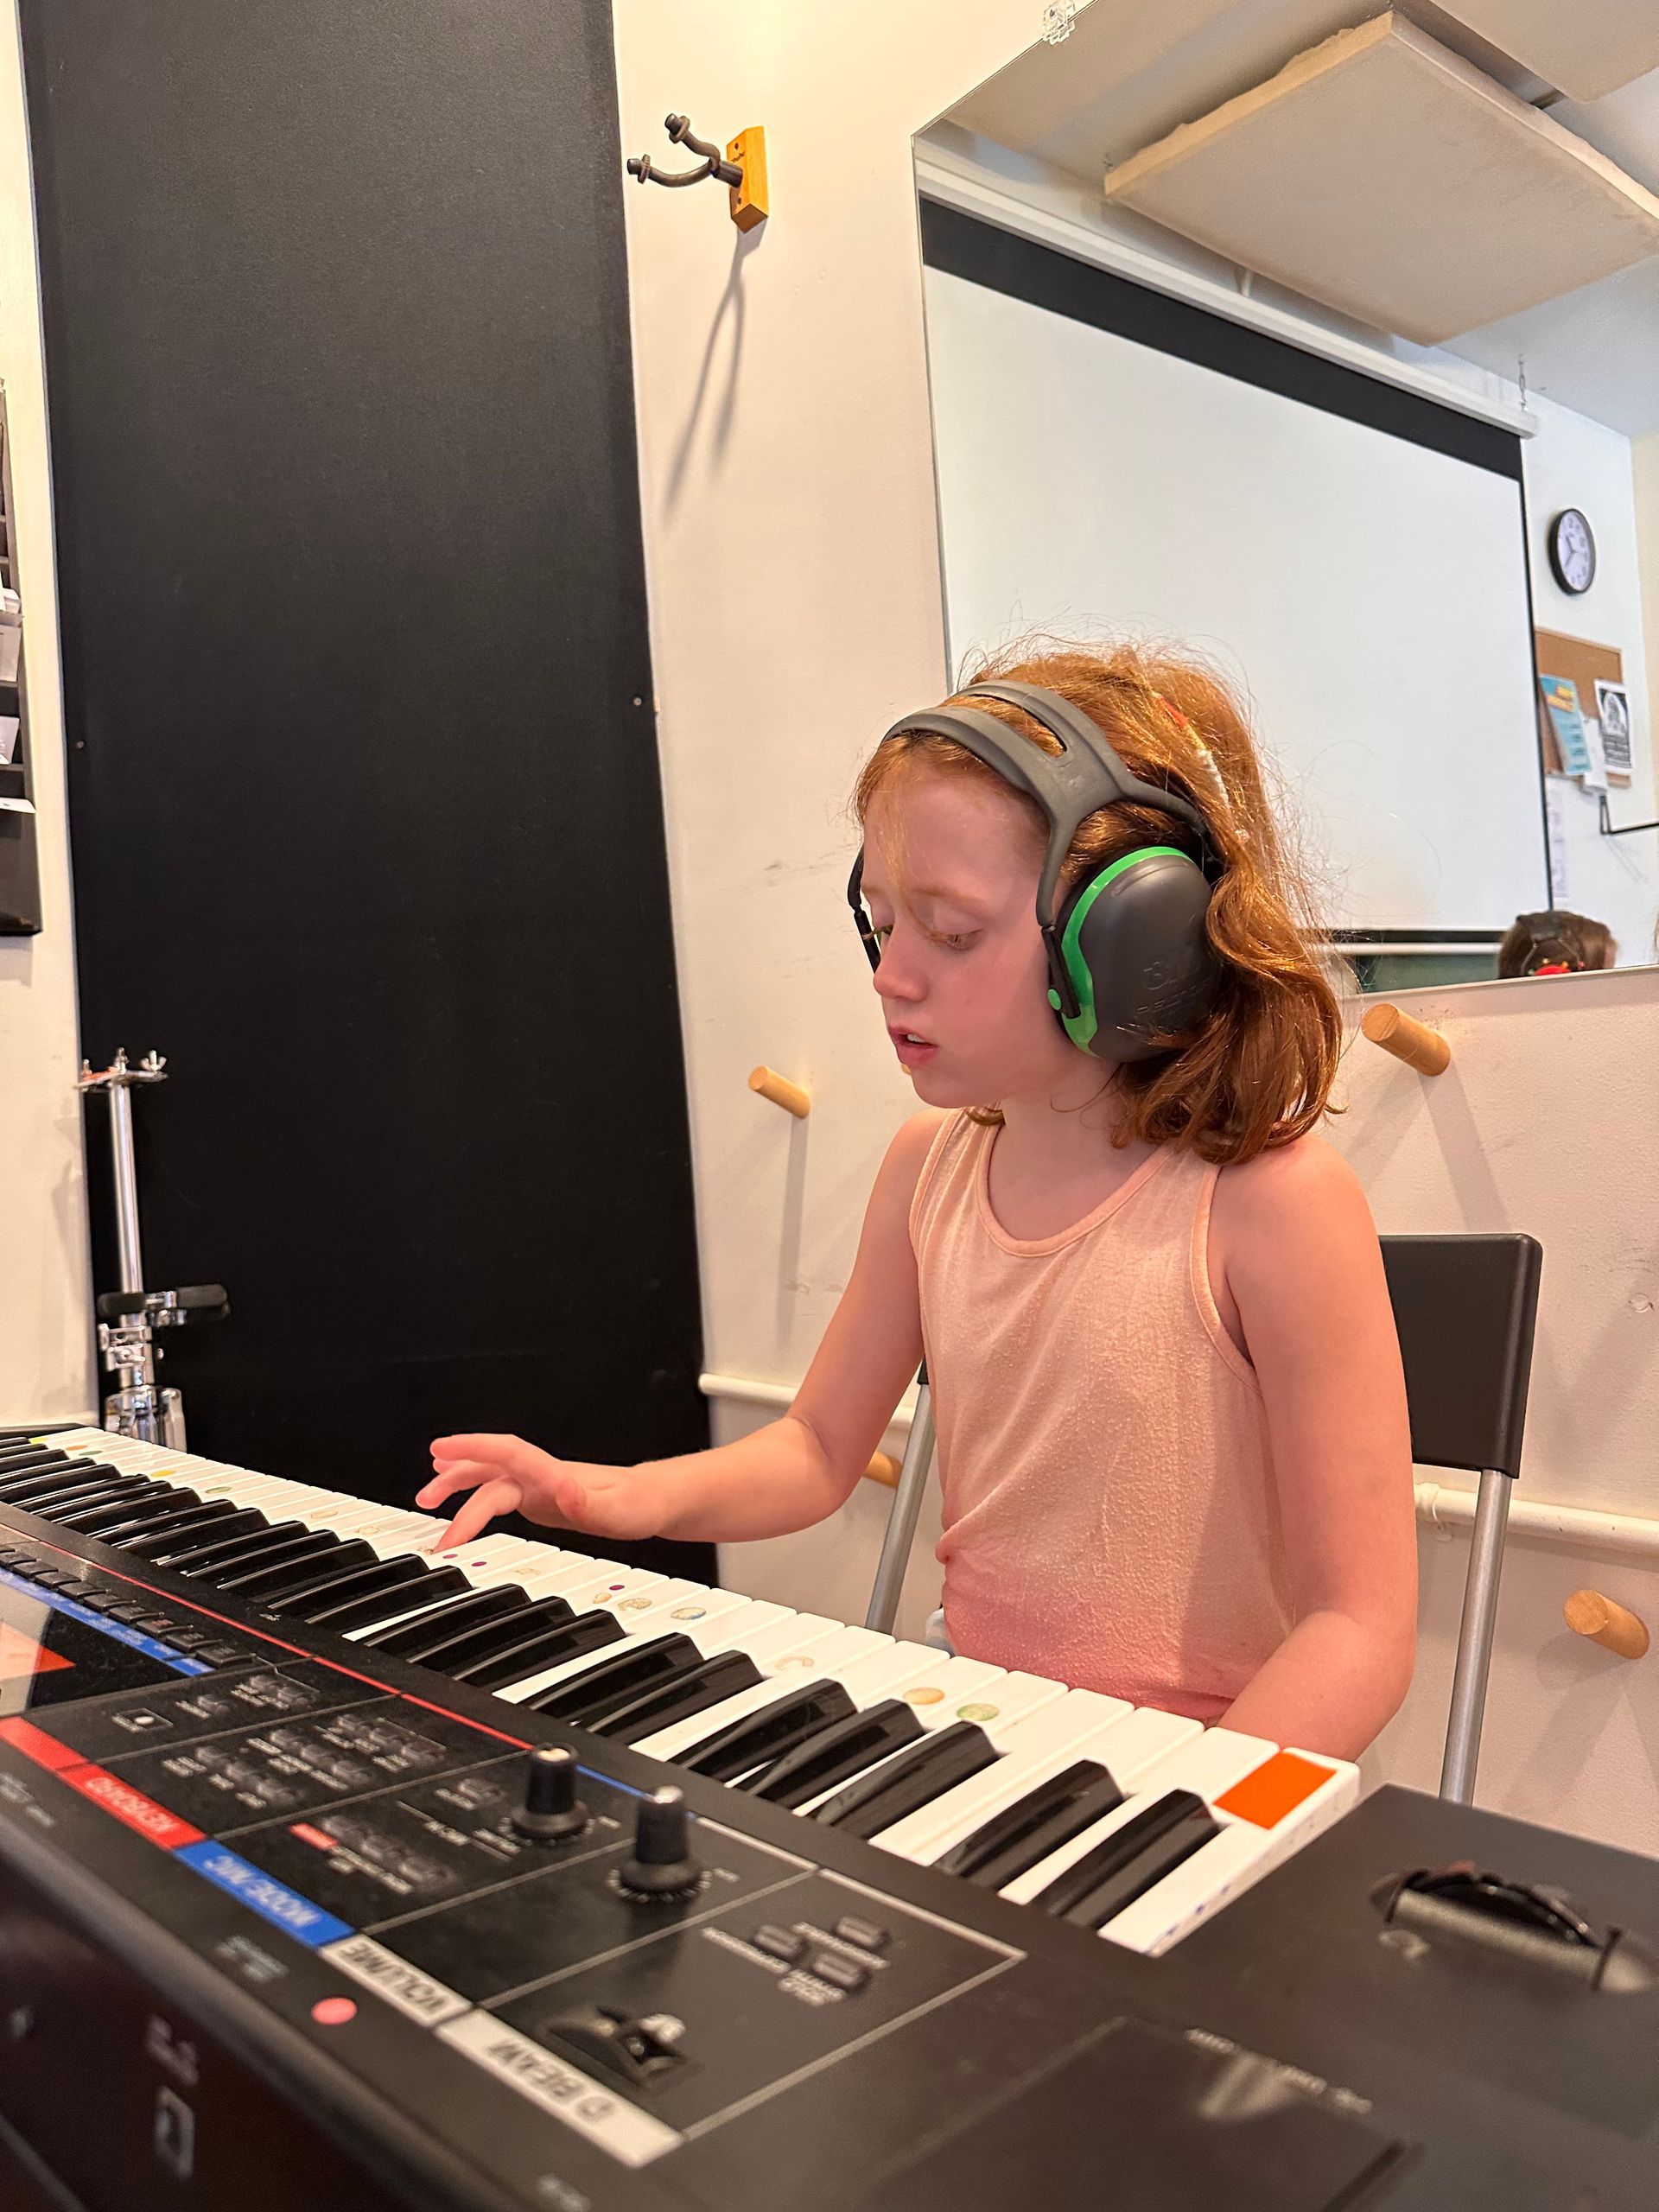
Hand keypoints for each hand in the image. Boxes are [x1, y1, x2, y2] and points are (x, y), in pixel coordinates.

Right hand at [417, 1434, 663, 1549]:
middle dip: (454, 1478)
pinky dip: (473, 1492)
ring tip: (426, 1497)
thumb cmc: (636, 1505)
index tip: (440, 1451)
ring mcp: (537, 1484)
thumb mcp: (618, 1511)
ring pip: (489, 1477)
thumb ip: (589, 1504)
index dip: (472, 1448)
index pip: (507, 1452)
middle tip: (424, 1499)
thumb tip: (563, 1494)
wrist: (649, 1501)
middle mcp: (541, 1475)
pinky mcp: (538, 1497)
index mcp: (554, 1473)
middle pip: (490, 1468)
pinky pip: (496, 1491)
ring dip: (456, 1482)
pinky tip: (458, 1497)